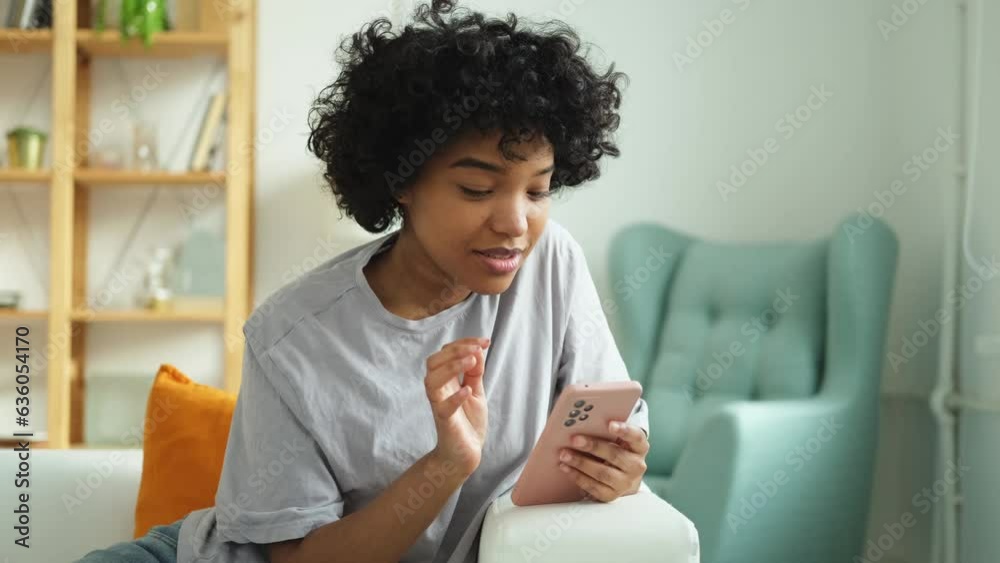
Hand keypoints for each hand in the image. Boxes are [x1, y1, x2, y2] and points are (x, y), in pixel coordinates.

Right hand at [425, 337, 489, 477]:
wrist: (466, 451)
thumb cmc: (468, 420)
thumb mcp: (476, 391)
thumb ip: (475, 372)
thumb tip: (478, 350)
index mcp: (446, 380)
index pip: (446, 352)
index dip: (464, 343)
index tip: (485, 341)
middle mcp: (439, 389)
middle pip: (433, 362)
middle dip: (455, 351)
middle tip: (477, 350)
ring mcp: (439, 404)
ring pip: (431, 380)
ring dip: (451, 367)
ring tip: (472, 362)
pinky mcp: (444, 421)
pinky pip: (443, 407)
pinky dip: (454, 397)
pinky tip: (467, 391)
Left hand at [558, 421, 648, 501]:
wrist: (623, 476)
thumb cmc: (617, 450)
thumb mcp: (618, 439)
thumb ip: (606, 431)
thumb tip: (583, 423)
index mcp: (639, 447)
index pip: (636, 437)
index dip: (625, 430)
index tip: (610, 424)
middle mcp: (636, 466)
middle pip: (615, 455)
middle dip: (593, 447)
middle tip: (574, 440)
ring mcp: (625, 483)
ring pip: (602, 473)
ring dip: (581, 463)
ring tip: (565, 454)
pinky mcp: (612, 495)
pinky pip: (593, 487)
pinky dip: (578, 476)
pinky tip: (567, 467)